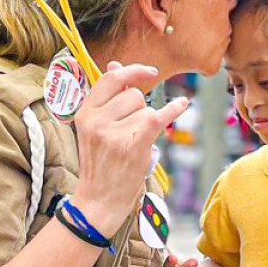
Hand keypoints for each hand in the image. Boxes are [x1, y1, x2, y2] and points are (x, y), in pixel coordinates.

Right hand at [73, 62, 187, 233]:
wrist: (98, 201)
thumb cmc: (100, 164)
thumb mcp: (95, 129)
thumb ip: (106, 98)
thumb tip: (115, 65)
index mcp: (84, 113)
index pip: (111, 79)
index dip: (133, 71)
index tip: (149, 72)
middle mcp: (96, 121)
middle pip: (134, 95)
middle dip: (141, 109)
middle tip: (132, 132)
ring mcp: (114, 133)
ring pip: (146, 109)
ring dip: (148, 123)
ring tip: (135, 143)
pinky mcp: (133, 145)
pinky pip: (158, 117)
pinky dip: (173, 110)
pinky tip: (182, 104)